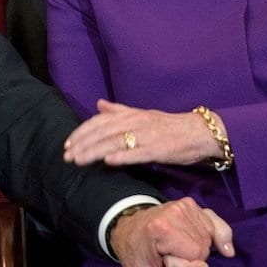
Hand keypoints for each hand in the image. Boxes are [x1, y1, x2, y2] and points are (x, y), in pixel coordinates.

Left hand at [64, 99, 223, 166]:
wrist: (200, 132)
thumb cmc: (169, 126)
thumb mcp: (142, 114)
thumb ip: (119, 110)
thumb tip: (98, 104)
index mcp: (131, 114)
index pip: (99, 121)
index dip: (82, 132)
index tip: (67, 144)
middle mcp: (136, 122)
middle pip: (103, 132)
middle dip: (82, 144)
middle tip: (67, 156)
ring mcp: (147, 136)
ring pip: (115, 142)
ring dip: (95, 151)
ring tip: (79, 160)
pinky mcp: (159, 149)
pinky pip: (138, 153)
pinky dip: (122, 156)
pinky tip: (108, 161)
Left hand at [108, 198, 234, 266]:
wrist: (127, 228)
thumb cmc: (135, 254)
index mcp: (162, 229)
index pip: (196, 257)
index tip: (168, 265)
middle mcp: (176, 212)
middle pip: (204, 248)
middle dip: (193, 262)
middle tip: (173, 260)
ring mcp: (184, 206)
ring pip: (210, 239)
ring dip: (200, 251)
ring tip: (179, 251)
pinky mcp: (190, 205)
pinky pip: (216, 225)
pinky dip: (220, 236)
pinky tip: (223, 248)